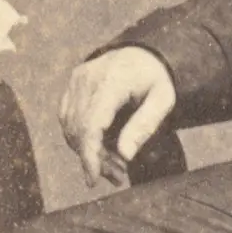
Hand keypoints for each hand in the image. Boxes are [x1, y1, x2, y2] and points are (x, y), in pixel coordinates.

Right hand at [58, 47, 176, 191]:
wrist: (145, 52)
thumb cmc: (156, 78)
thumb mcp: (163, 100)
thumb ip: (145, 126)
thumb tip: (125, 155)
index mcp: (111, 81)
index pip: (91, 125)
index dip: (89, 155)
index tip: (93, 179)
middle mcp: (88, 78)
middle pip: (80, 129)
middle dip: (95, 158)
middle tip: (119, 175)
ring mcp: (77, 80)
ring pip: (70, 126)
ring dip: (87, 151)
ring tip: (114, 165)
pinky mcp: (73, 84)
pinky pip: (67, 117)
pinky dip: (80, 137)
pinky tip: (100, 148)